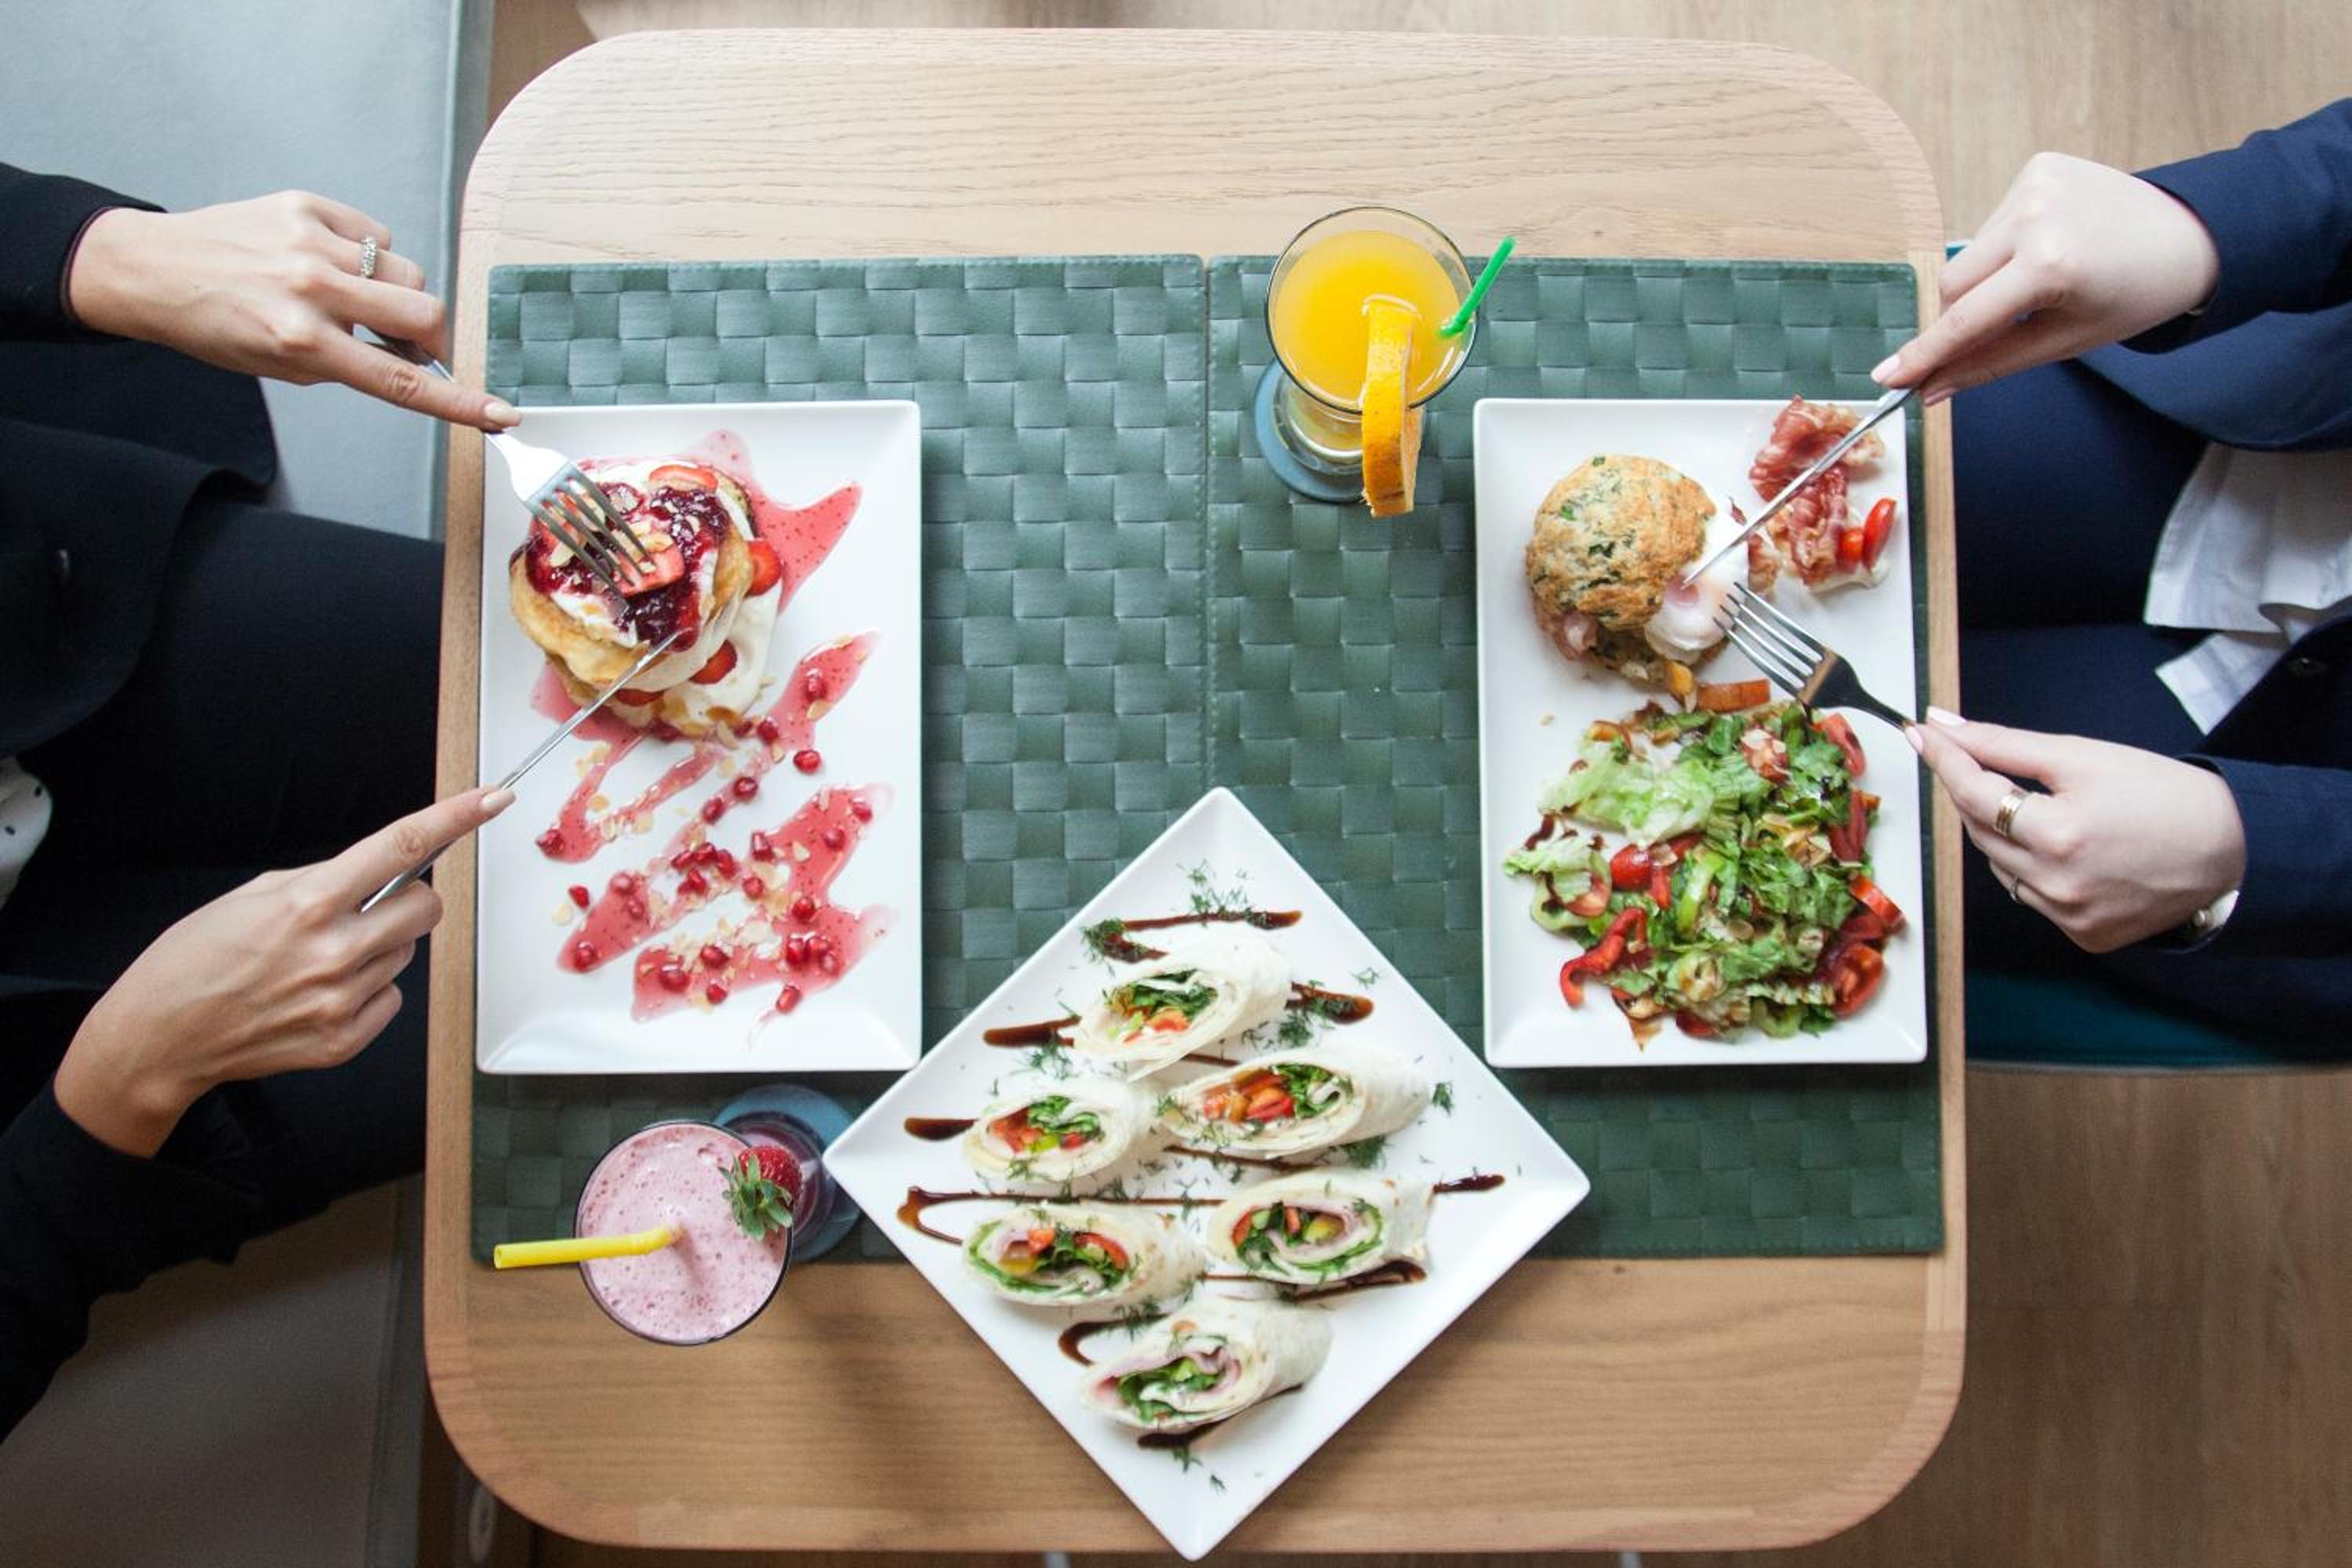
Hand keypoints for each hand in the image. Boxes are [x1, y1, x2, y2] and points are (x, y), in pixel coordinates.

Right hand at [52, 787, 513, 1158]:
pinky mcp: (343, 1040)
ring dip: (380, 947)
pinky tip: (319, 994)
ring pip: (406, 953)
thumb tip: (383, 871)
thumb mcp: (252, 897)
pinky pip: (390, 998)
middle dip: (406, 900)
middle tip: (366, 908)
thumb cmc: (196, 959)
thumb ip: (323, 882)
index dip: (455, 818)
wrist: (159, 1036)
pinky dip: (367, 991)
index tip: (492, 799)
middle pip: (426, 907)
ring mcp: (341, 1000)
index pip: (401, 848)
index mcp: (308, 903)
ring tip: (320, 959)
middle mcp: (333, 952)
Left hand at [65, 191, 516, 430]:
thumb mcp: (282, 367)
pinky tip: (331, 259)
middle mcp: (310, 290)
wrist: (153, 269)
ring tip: (353, 295)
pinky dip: (367, 252)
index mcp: (302, 343)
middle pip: (424, 310)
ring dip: (394, 289)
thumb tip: (410, 351)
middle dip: (431, 333)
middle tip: (411, 341)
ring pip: (405, 268)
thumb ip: (349, 362)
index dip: (459, 402)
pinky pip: (373, 233)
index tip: (500, 413)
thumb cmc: (214, 324)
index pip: (400, 381)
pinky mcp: (305, 206)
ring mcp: (309, 242)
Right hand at [1872, 152, 2221, 403]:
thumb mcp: (2067, 341)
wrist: (2195, 234)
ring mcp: (2033, 184)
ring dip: (1985, 281)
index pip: (1965, 319)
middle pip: (1953, 283)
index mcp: (2050, 264)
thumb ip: (1991, 364)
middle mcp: (2034, 215)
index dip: (1924, 353)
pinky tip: (2047, 248)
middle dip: (1958, 318)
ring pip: (1969, 254)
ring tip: (2037, 285)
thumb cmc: (2137, 295)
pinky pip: (1992, 224)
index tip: (1887, 378)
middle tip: (1986, 337)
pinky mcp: (2037, 167)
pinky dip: (2006, 248)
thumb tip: (1931, 391)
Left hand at [1908, 712, 2244, 952]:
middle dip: (1976, 793)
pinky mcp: (2083, 937)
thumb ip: (2005, 744)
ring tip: (2045, 809)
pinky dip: (2033, 868)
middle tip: (1979, 761)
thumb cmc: (2164, 796)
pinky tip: (2066, 850)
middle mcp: (2057, 886)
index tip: (1921, 733)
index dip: (1945, 760)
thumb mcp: (2084, 757)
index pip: (1973, 794)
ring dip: (2004, 834)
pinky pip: (2032, 896)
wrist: (2232, 851)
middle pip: (1981, 832)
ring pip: (2001, 867)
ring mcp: (2069, 918)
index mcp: (2059, 836)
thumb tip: (1943, 725)